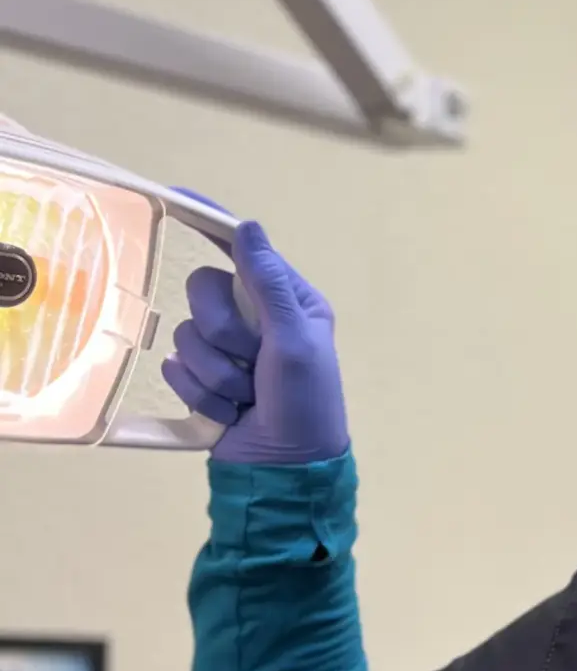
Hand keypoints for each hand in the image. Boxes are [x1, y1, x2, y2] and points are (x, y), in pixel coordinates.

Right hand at [160, 219, 349, 466]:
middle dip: (225, 334)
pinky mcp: (203, 381)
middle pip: (202, 291)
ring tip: (247, 398)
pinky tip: (229, 413)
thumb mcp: (295, 341)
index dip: (210, 223)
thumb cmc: (307, 405)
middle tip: (254, 362)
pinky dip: (202, 394)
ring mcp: (228, 351)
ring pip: (186, 334)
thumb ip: (270, 284)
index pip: (243, 252)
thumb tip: (248, 227)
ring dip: (217, 374)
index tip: (177, 197)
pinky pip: (176, 368)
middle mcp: (256, 320)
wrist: (285, 472)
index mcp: (288, 302)